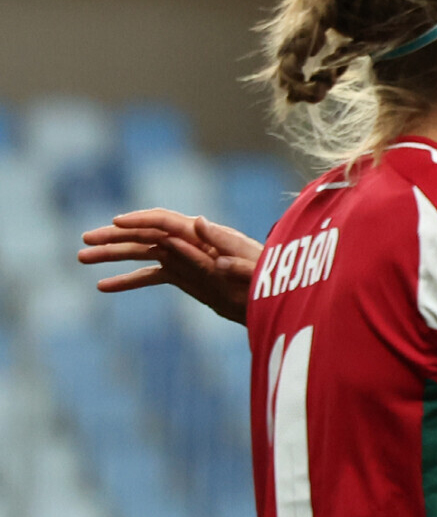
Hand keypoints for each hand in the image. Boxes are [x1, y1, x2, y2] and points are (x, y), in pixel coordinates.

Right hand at [77, 209, 261, 323]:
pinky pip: (150, 276)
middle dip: (115, 237)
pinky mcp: (183, 276)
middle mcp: (189, 241)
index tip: (115, 223)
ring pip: (142, 253)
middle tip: (85, 242)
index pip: (167, 221)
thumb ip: (223, 244)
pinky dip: (128, 280)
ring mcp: (184, 258)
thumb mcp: (247, 262)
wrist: (274, 297)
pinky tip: (102, 286)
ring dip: (113, 255)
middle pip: (146, 235)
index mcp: (205, 234)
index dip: (141, 219)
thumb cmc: (266, 277)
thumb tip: (200, 221)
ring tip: (81, 258)